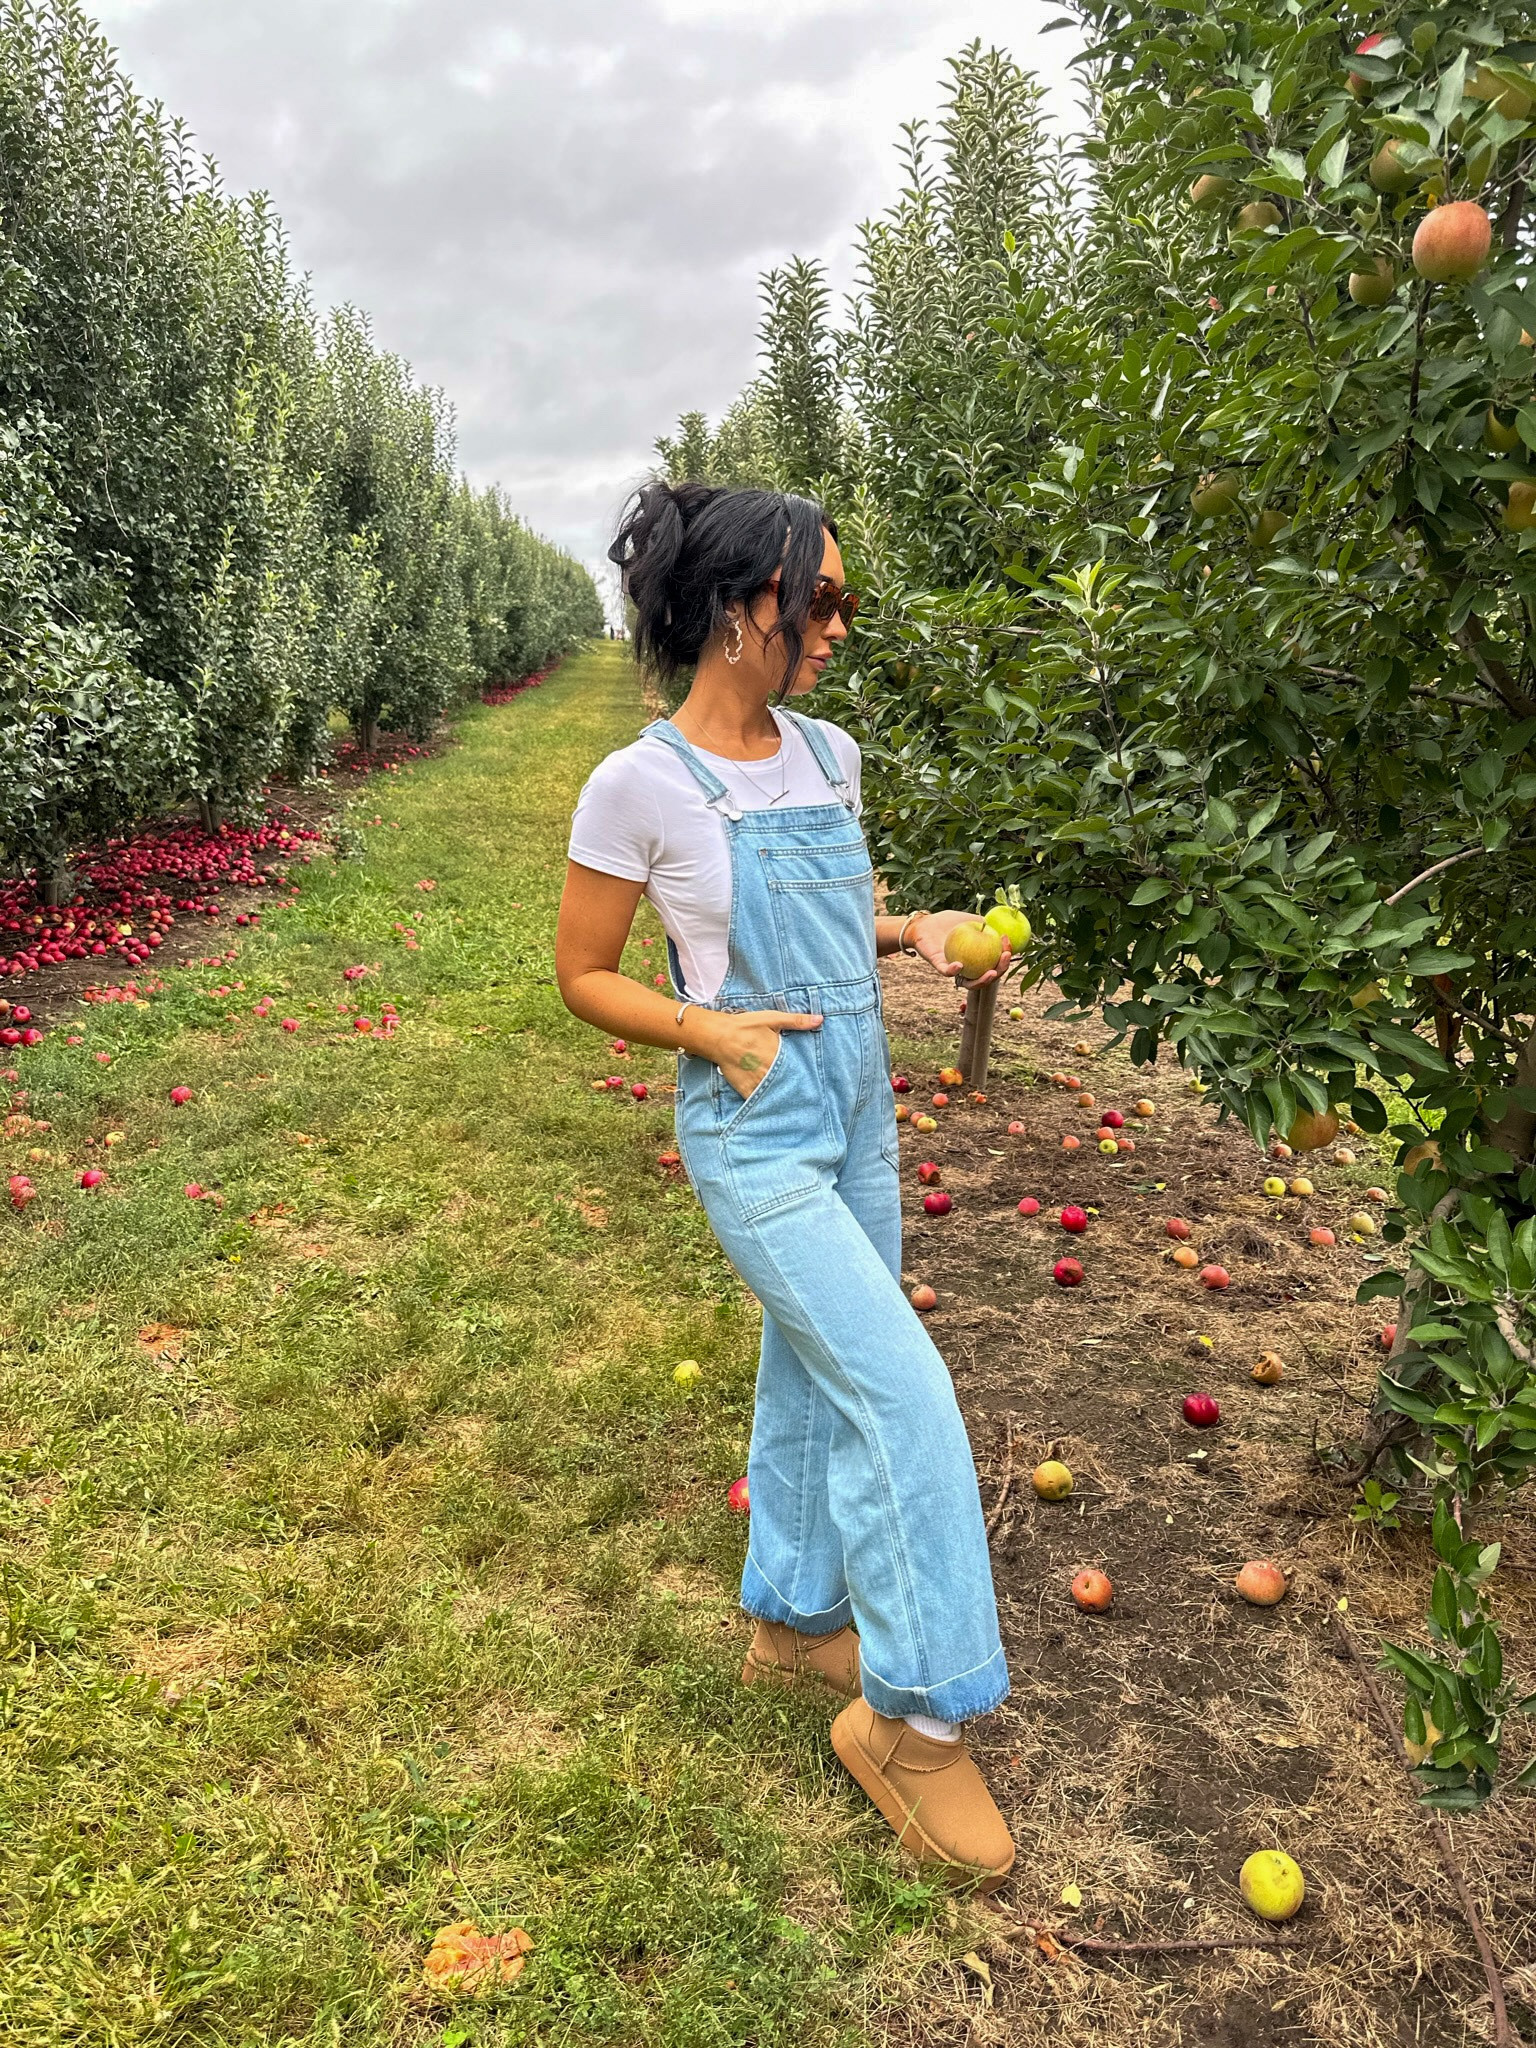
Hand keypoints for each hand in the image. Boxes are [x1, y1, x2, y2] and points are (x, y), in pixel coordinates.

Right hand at [696, 1008, 822, 1097]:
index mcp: (779, 1055)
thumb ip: (796, 1021)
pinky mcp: (746, 1090)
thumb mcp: (773, 1019)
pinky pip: (759, 1101)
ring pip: (776, 1094)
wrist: (718, 1036)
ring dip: (785, 1098)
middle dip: (798, 1088)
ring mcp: (758, 1082)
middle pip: (789, 1083)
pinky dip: (767, 1105)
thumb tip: (820, 1019)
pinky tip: (776, 1111)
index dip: (807, 1074)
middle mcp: (770, 1071)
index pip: (799, 1069)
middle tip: (812, 1098)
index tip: (816, 1081)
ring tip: (798, 1107)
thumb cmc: (745, 1026)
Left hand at [909, 910, 1010, 983]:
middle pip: (987, 977)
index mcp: (977, 959)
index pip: (995, 963)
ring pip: (970, 983)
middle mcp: (967, 969)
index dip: (1005, 956)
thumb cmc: (948, 922)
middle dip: (1000, 971)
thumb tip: (1005, 926)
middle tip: (1004, 957)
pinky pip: (947, 972)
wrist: (925, 923)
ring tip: (991, 972)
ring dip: (982, 981)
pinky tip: (960, 965)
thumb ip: (986, 924)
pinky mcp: (939, 966)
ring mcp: (954, 970)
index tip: (1007, 942)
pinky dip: (954, 970)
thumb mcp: (970, 919)